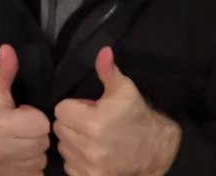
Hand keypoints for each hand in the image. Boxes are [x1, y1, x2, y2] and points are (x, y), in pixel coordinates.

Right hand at [0, 44, 50, 175]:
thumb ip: (5, 70)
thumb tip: (8, 47)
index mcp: (2, 124)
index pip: (42, 123)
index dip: (34, 117)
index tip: (21, 115)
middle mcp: (4, 149)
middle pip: (44, 142)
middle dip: (36, 134)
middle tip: (21, 130)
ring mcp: (6, 168)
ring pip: (41, 159)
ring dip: (34, 152)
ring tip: (18, 143)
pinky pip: (36, 173)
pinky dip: (31, 168)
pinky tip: (19, 158)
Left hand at [53, 47, 180, 175]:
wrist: (156, 150)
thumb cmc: (137, 117)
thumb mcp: (125, 90)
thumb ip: (108, 71)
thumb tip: (103, 51)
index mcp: (93, 123)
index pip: (61, 109)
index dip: (73, 106)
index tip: (87, 108)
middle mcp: (88, 147)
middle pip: (59, 128)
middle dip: (72, 123)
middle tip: (90, 122)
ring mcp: (89, 167)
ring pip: (63, 147)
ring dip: (73, 141)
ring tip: (92, 137)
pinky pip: (69, 166)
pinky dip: (77, 159)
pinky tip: (93, 153)